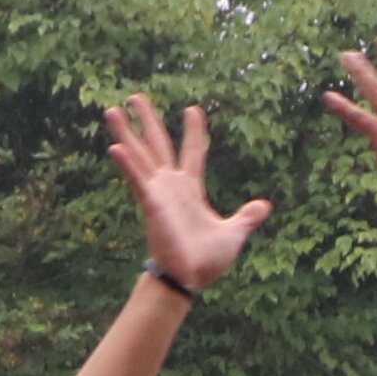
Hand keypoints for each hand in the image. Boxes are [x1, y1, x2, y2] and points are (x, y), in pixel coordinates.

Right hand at [105, 93, 271, 293]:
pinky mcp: (151, 205)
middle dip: (147, 120)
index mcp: (191, 189)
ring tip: (111, 109)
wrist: (190, 279)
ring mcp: (158, 194)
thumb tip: (265, 206)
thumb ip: (246, 217)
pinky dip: (127, 165)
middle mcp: (171, 186)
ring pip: (140, 155)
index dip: (194, 131)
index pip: (193, 152)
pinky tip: (115, 147)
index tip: (192, 109)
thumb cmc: (207, 260)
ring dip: (126, 133)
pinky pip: (138, 181)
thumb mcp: (233, 233)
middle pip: (157, 144)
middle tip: (134, 96)